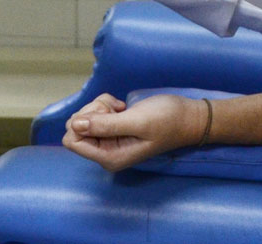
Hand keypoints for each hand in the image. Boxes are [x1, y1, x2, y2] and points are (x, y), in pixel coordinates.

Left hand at [62, 92, 205, 171]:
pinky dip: (106, 105)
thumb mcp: (138, 121)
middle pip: (77, 127)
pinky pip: (96, 114)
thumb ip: (105, 125)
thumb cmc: (167, 120)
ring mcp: (108, 141)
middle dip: (93, 112)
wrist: (189, 117)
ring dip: (101, 106)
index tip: (107, 114)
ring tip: (121, 107)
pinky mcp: (113, 129)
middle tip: (116, 109)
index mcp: (109, 157)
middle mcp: (105, 152)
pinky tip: (122, 106)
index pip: (73, 140)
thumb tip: (75, 125)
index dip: (84, 122)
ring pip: (85, 118)